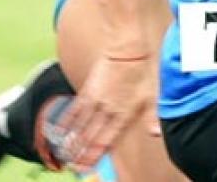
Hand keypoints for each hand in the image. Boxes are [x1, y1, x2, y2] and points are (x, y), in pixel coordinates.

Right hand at [54, 54, 158, 172]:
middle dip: (82, 154)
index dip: (96, 154)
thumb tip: (156, 134)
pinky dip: (67, 121)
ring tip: (65, 155)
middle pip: (91, 136)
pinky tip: (61, 129)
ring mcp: (96, 100)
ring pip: (81, 125)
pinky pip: (75, 109)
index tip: (87, 166)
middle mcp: (107, 110)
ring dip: (73, 141)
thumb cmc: (142, 70)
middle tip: (74, 167)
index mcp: (123, 114)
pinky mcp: (88, 90)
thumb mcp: (153, 94)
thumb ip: (152, 117)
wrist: (127, 48)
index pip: (107, 140)